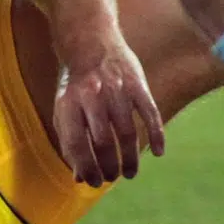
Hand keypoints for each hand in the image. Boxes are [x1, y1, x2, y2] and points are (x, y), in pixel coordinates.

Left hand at [54, 34, 165, 186]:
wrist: (90, 41)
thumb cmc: (76, 84)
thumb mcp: (65, 109)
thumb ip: (70, 142)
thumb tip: (80, 178)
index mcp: (69, 104)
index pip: (77, 145)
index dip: (87, 168)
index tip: (94, 182)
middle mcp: (92, 97)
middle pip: (104, 142)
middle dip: (110, 166)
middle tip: (113, 178)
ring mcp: (116, 89)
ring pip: (127, 132)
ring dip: (131, 158)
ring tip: (130, 173)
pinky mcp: (137, 83)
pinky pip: (150, 113)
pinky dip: (156, 134)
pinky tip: (158, 152)